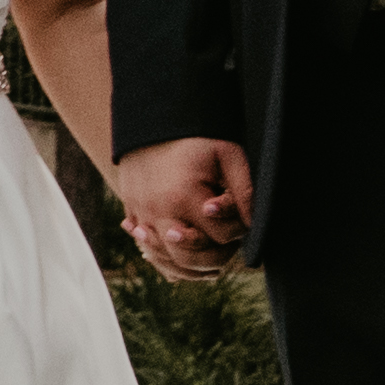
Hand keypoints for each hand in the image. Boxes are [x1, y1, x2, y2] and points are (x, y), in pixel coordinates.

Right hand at [117, 136, 253, 277]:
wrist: (152, 120)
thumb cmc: (196, 137)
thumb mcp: (228, 156)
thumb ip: (243, 191)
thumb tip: (253, 224)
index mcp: (184, 197)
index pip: (219, 236)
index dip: (237, 231)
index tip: (241, 217)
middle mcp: (158, 212)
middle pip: (189, 258)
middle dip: (215, 256)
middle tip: (227, 242)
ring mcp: (141, 215)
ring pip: (166, 261)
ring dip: (191, 265)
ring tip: (208, 256)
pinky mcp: (131, 213)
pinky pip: (148, 251)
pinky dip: (165, 259)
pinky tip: (181, 253)